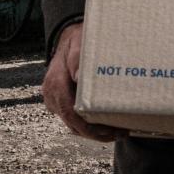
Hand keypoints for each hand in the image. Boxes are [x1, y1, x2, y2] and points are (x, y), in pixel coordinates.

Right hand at [41, 23, 123, 142]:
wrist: (68, 39)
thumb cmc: (77, 40)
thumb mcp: (78, 44)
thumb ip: (77, 59)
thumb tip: (79, 77)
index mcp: (56, 83)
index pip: (69, 113)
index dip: (88, 127)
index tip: (108, 131)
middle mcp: (52, 95)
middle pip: (72, 124)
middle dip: (96, 133)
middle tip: (120, 134)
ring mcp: (56, 100)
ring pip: (73, 124)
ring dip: (94, 131)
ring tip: (118, 132)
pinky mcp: (62, 101)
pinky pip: (74, 118)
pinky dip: (90, 124)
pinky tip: (107, 124)